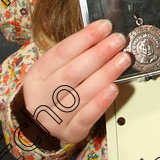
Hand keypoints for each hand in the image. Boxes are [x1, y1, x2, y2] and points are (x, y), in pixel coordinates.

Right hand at [19, 19, 131, 144]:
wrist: (42, 123)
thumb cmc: (54, 90)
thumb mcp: (56, 70)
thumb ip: (75, 54)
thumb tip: (103, 33)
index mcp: (36, 76)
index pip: (60, 53)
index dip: (84, 38)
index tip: (104, 27)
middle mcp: (41, 97)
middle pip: (72, 73)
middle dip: (99, 54)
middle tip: (118, 41)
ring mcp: (53, 118)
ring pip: (81, 94)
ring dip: (106, 74)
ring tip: (122, 59)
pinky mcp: (69, 132)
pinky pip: (86, 117)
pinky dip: (101, 101)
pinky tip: (113, 88)